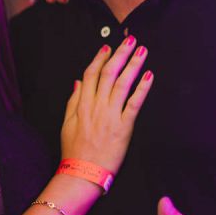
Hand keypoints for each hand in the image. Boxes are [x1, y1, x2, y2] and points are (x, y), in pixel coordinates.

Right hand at [60, 37, 152, 174]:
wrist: (83, 173)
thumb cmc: (74, 151)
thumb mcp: (66, 124)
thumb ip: (73, 101)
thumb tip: (77, 82)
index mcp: (82, 105)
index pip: (91, 75)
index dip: (100, 59)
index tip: (108, 47)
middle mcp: (96, 106)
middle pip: (108, 73)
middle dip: (120, 54)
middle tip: (130, 40)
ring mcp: (111, 116)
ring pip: (122, 84)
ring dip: (133, 65)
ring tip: (142, 51)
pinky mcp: (124, 127)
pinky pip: (134, 103)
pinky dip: (142, 88)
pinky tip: (149, 75)